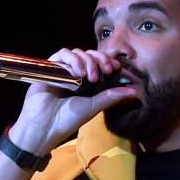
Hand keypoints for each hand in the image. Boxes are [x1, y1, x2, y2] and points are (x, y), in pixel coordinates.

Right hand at [9, 48, 137, 153]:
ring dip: (87, 61)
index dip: (108, 62)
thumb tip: (134, 92)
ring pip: (78, 52)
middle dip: (100, 59)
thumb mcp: (93, 107)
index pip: (99, 63)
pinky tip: (77, 73)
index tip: (115, 68)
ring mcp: (62, 69)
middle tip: (105, 70)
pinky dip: (72, 60)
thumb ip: (111, 97)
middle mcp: (75, 73)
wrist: (45, 126)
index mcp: (86, 82)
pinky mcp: (50, 67)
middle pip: (90, 55)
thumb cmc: (67, 119)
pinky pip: (62, 54)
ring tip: (90, 77)